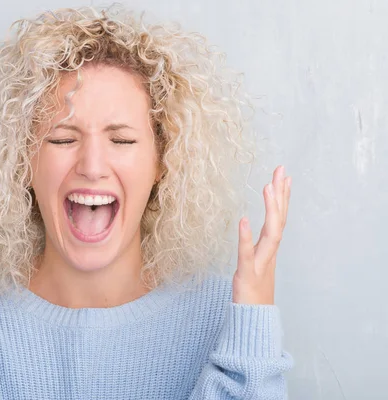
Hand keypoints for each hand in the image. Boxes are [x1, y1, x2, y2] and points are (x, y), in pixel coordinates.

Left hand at [233, 165, 291, 304]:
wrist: (253, 320)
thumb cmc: (252, 292)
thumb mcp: (254, 263)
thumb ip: (254, 246)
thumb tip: (249, 227)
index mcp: (269, 249)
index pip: (279, 218)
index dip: (282, 197)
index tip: (284, 176)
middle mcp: (268, 253)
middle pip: (279, 219)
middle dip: (280, 194)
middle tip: (281, 169)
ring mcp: (260, 263)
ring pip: (270, 233)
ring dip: (270, 210)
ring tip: (268, 186)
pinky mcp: (246, 274)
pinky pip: (246, 254)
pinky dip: (246, 237)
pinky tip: (243, 219)